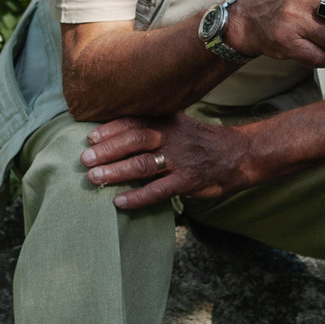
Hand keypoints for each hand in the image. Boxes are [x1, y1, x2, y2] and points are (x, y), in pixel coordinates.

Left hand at [80, 111, 256, 212]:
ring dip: (117, 172)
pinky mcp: (188, 181)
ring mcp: (181, 160)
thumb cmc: (199, 141)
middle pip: (135, 140)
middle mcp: (171, 137)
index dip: (110, 129)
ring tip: (95, 179)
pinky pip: (159, 190)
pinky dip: (137, 197)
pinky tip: (119, 202)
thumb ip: (152, 127)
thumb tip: (114, 134)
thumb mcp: (177, 125)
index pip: (134, 121)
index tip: (90, 137)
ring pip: (144, 165)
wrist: (239, 154)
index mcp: (166, 121)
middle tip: (85, 160)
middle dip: (108, 150)